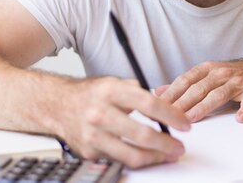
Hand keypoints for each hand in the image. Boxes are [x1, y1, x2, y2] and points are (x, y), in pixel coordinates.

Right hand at [54, 77, 190, 168]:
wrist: (57, 106)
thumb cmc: (91, 94)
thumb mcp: (114, 83)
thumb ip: (139, 92)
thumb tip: (167, 104)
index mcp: (111, 91)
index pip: (149, 104)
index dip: (171, 116)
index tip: (184, 124)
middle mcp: (101, 113)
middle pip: (142, 134)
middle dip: (166, 143)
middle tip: (179, 146)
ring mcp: (94, 135)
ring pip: (132, 154)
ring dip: (155, 157)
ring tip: (168, 155)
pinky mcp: (90, 152)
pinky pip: (119, 160)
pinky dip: (136, 159)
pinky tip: (146, 156)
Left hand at [155, 58, 242, 122]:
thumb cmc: (232, 77)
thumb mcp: (207, 75)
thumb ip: (183, 84)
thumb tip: (159, 91)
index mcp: (208, 69)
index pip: (186, 80)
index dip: (171, 93)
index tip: (158, 105)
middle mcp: (222, 73)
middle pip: (199, 88)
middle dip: (182, 103)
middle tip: (169, 116)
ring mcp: (238, 82)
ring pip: (219, 95)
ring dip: (204, 107)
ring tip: (192, 118)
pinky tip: (240, 118)